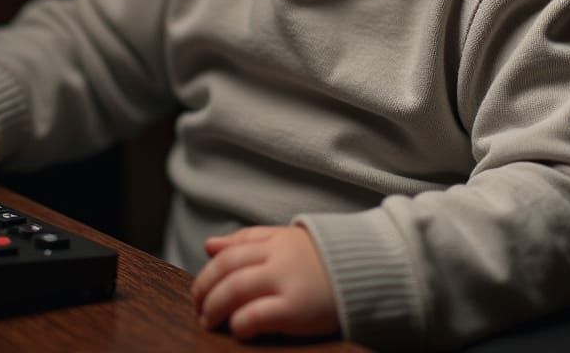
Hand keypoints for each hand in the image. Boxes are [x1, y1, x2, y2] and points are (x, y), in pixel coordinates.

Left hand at [191, 225, 339, 340]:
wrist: (371, 275)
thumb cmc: (325, 263)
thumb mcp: (288, 243)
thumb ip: (250, 242)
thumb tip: (209, 245)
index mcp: (278, 239)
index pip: (233, 247)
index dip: (211, 268)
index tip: (202, 286)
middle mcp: (279, 256)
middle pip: (228, 267)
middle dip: (206, 287)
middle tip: (198, 305)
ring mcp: (287, 281)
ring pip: (235, 288)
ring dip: (215, 306)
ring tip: (209, 320)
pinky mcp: (296, 309)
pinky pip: (256, 314)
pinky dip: (240, 322)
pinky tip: (236, 329)